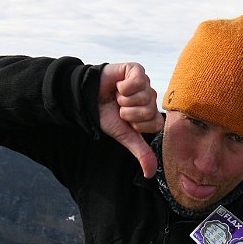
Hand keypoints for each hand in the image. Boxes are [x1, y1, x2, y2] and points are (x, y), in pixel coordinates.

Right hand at [98, 62, 163, 177]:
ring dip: (124, 100)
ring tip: (117, 98)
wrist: (86, 98)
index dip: (137, 125)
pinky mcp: (136, 70)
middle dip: (129, 112)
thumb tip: (150, 173)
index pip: (156, 124)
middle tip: (119, 108)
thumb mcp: (124, 135)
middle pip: (150, 110)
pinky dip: (124, 87)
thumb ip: (140, 152)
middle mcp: (151, 98)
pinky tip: (118, 86)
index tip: (126, 121)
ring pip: (144, 96)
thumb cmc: (106, 115)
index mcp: (150, 114)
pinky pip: (139, 80)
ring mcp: (145, 83)